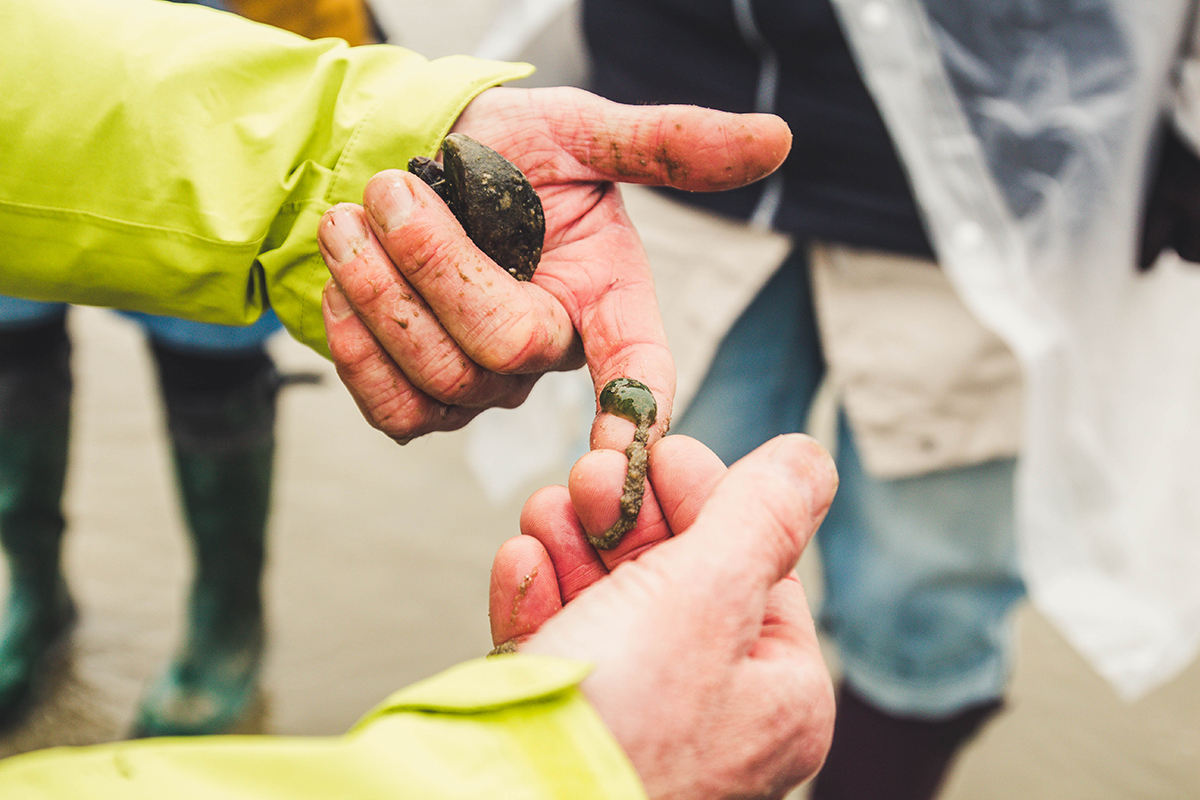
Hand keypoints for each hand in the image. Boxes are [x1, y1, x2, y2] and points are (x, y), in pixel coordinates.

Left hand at [317, 86, 790, 447]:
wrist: (407, 166)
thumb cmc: (504, 149)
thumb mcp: (581, 131)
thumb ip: (667, 144)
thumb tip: (776, 138)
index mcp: (608, 299)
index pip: (640, 372)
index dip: (635, 417)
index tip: (619, 456)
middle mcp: (554, 354)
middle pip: (504, 351)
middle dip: (435, 265)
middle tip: (390, 191)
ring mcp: (488, 388)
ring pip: (438, 380)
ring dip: (379, 290)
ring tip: (351, 217)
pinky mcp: (424, 403)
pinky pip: (391, 409)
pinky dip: (355, 343)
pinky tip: (343, 281)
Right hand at [489, 434, 838, 799]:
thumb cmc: (622, 722)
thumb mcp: (708, 595)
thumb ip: (760, 516)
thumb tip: (811, 459)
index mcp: (776, 691)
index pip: (754, 563)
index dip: (705, 495)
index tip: (660, 450)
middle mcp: (712, 711)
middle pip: (677, 577)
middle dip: (625, 516)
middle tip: (589, 473)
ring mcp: (635, 719)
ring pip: (609, 603)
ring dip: (574, 544)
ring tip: (544, 509)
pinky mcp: (561, 723)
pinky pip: (558, 642)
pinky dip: (538, 594)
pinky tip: (521, 560)